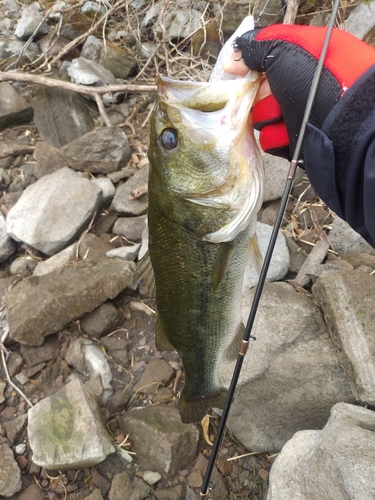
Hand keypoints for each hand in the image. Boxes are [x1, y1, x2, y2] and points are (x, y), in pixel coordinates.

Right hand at [223, 25, 374, 159]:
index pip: (269, 56)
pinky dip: (276, 137)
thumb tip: (234, 56)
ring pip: (264, 116)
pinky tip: (287, 133)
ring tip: (282, 115)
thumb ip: (257, 47)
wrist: (345, 129)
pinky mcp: (298, 140)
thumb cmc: (320, 82)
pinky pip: (272, 138)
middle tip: (261, 93)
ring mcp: (301, 114)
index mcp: (306, 58)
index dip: (251, 62)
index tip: (235, 69)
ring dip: (267, 117)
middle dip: (257, 93)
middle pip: (262, 89)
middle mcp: (303, 86)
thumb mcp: (286, 51)